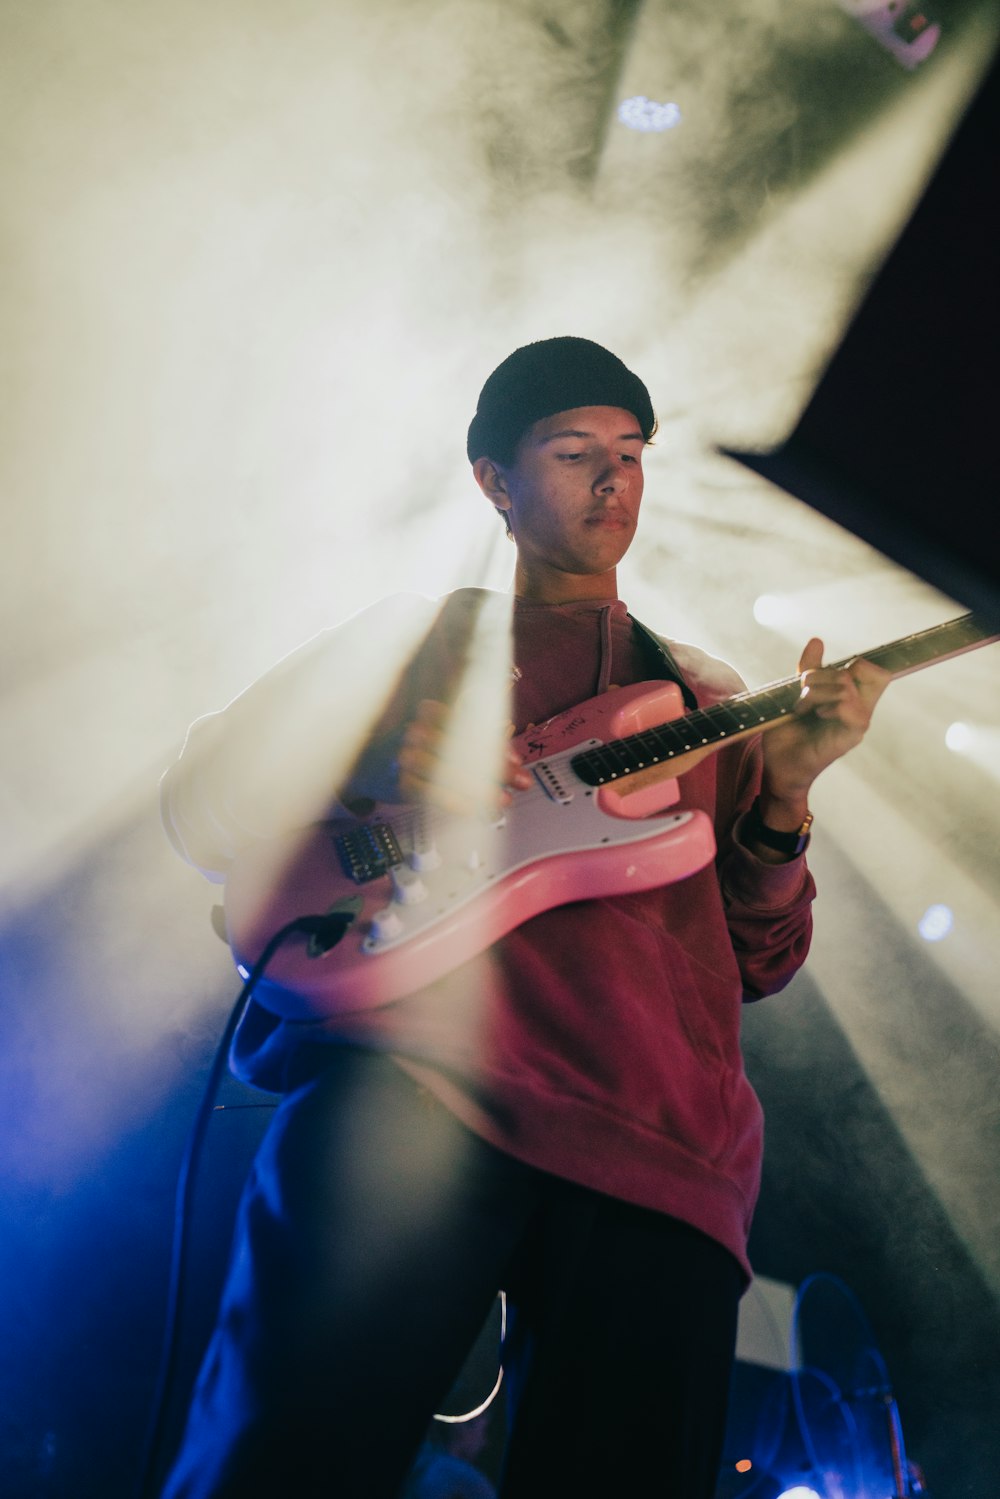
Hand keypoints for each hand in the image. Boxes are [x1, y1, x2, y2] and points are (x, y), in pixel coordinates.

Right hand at [396, 699, 531, 814]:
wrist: (372, 764)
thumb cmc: (419, 750)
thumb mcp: (446, 737)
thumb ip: (478, 741)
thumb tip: (511, 753)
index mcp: (433, 712)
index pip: (471, 726)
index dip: (496, 745)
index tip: (516, 761)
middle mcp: (418, 730)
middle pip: (465, 750)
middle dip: (498, 769)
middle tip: (523, 782)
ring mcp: (406, 756)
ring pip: (449, 772)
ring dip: (480, 789)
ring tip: (504, 800)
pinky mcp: (398, 781)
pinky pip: (428, 792)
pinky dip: (452, 801)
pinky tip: (472, 809)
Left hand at [760, 638, 889, 812]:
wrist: (778, 767)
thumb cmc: (787, 733)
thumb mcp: (795, 693)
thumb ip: (809, 669)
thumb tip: (817, 641)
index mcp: (851, 698)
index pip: (876, 671)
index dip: (860, 663)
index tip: (828, 671)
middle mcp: (859, 709)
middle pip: (861, 670)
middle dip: (821, 674)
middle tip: (802, 692)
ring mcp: (857, 723)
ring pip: (847, 686)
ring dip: (815, 692)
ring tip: (800, 707)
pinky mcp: (851, 736)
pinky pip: (850, 708)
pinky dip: (827, 705)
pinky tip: (814, 715)